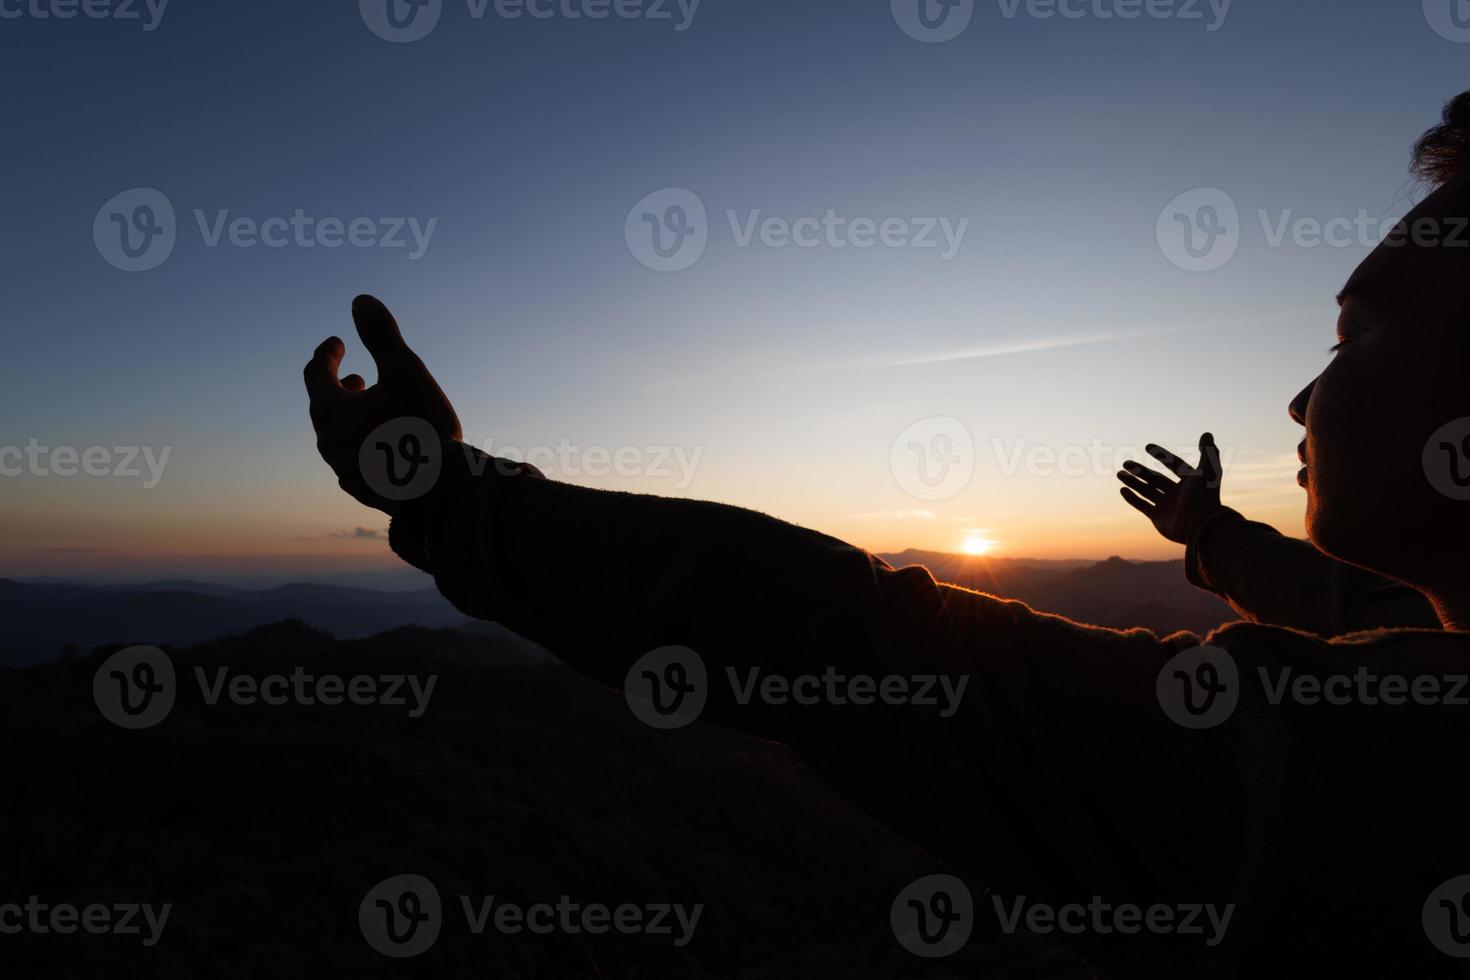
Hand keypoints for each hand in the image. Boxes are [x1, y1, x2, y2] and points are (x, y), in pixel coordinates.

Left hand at [304, 295, 461, 514]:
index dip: (327, 353)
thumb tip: (360, 300)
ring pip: (339, 435)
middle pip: (324, 407)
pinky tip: (383, 445)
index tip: (337, 342)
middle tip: (354, 376)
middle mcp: (330, 442)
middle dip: (339, 387)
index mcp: (332, 411)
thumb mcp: (406, 370)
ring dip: (352, 416)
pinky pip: (355, 459)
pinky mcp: (364, 490)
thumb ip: (381, 335)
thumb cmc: (422, 427)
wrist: (439, 492)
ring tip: (372, 409)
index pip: (316, 373)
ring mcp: (345, 469)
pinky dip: (364, 442)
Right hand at [1117, 433, 1222, 544]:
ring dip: (1133, 482)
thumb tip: (1207, 433)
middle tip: (1126, 463)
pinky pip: (1142, 506)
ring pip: (1147, 491)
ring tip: (1120, 474)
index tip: (1147, 446)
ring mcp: (1167, 506)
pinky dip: (1132, 498)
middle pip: (1156, 478)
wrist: (1199, 525)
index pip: (1174, 464)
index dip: (1162, 455)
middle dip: (1140, 470)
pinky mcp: (1158, 518)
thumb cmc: (1204, 496)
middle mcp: (1178, 494)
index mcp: (1189, 482)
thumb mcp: (1208, 470)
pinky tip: (1122, 489)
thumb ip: (1208, 451)